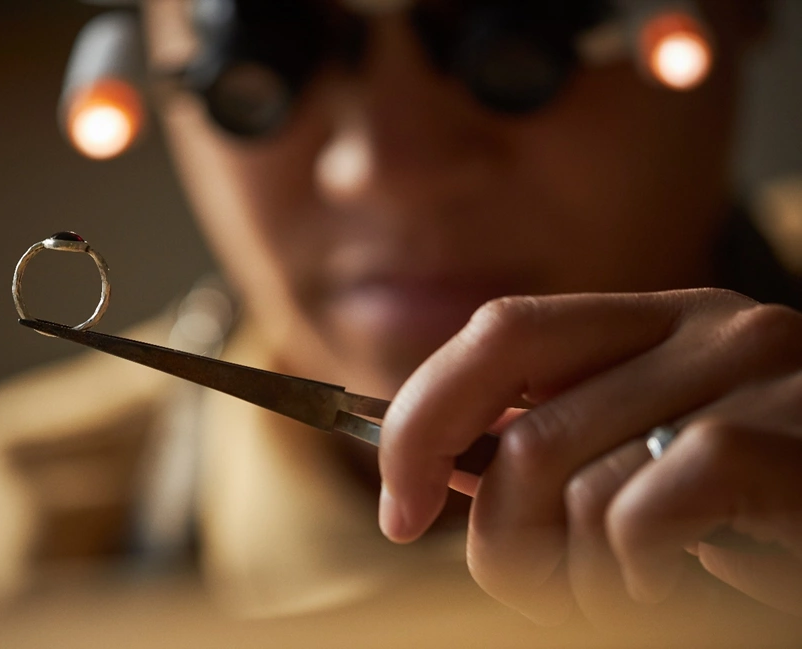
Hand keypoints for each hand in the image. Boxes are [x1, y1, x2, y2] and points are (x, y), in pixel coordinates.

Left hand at [377, 289, 801, 626]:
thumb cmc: (753, 516)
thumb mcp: (640, 462)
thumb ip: (553, 447)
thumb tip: (440, 467)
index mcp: (655, 322)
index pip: (498, 332)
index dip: (422, 417)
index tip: (400, 504)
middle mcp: (708, 327)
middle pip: (521, 429)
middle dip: (495, 533)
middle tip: (529, 585)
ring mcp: (760, 375)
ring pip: (573, 484)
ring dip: (570, 574)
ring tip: (626, 590)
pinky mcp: (794, 442)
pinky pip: (644, 515)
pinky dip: (635, 572)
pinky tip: (681, 581)